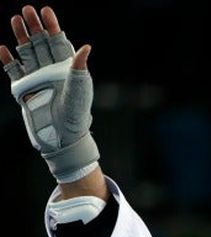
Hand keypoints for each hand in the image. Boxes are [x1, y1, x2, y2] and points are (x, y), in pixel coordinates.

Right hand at [1, 5, 98, 183]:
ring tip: (15, 19)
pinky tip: (3, 48)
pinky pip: (13, 71)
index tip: (46, 10)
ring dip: (21, 36)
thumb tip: (86, 47)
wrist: (61, 134)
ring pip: (26, 52)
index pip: (58, 42)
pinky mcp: (23, 89)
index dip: (52, 26)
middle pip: (41, 43)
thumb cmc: (76, 112)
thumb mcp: (79, 88)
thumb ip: (79, 67)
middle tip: (27, 9)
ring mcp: (36, 78)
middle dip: (34, 26)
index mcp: (66, 68)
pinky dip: (8, 60)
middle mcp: (51, 70)